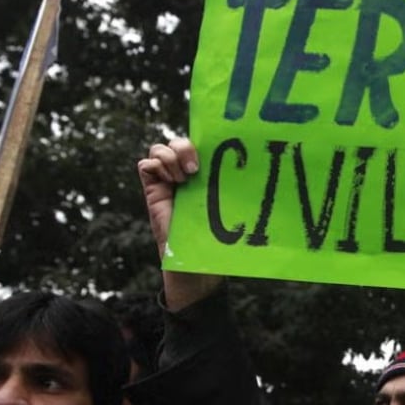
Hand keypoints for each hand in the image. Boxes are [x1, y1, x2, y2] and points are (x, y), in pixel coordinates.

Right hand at [137, 139, 222, 310]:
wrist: (193, 264)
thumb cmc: (214, 237)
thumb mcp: (226, 209)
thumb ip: (232, 190)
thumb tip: (259, 172)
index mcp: (205, 173)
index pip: (199, 142)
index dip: (202, 140)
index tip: (212, 153)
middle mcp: (184, 173)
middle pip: (177, 141)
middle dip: (184, 147)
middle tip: (195, 169)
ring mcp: (166, 180)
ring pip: (159, 149)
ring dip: (169, 158)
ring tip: (181, 179)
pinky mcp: (152, 190)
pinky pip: (145, 165)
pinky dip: (155, 167)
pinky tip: (169, 183)